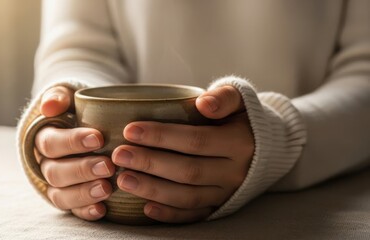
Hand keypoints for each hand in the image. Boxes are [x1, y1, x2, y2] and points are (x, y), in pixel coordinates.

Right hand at [34, 86, 114, 220]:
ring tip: (107, 188)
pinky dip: (86, 211)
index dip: (72, 142)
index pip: (51, 143)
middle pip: (55, 172)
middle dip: (82, 170)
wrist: (85, 124)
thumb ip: (59, 96)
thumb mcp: (67, 96)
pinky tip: (102, 209)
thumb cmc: (77, 110)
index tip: (98, 138)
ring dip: (83, 193)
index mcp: (44, 139)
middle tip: (108, 166)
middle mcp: (46, 164)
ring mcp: (57, 184)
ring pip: (61, 195)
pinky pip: (73, 210)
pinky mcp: (70, 198)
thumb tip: (50, 107)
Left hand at [112, 85, 253, 222]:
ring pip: (188, 197)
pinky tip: (146, 208)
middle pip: (188, 171)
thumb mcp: (240, 98)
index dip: (161, 137)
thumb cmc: (242, 117)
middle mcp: (235, 172)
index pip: (196, 140)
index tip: (130, 130)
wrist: (267, 147)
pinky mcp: (221, 206)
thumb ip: (224, 96)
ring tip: (124, 180)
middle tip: (119, 155)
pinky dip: (170, 214)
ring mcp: (228, 193)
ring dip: (153, 190)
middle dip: (150, 164)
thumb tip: (203, 103)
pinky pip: (195, 215)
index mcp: (240, 143)